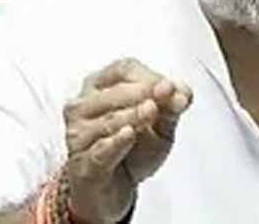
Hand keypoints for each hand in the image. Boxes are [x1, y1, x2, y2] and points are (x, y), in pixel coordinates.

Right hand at [62, 58, 192, 222]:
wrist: (113, 190)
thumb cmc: (133, 149)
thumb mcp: (161, 126)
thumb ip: (172, 107)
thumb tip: (180, 91)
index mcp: (100, 86)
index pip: (123, 69)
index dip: (149, 76)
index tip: (171, 87)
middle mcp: (83, 105)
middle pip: (116, 92)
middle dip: (145, 94)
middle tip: (167, 98)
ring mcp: (79, 134)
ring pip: (109, 120)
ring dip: (134, 116)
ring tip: (152, 112)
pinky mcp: (82, 163)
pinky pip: (100, 149)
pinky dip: (116, 142)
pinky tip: (129, 134)